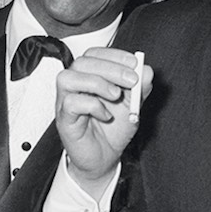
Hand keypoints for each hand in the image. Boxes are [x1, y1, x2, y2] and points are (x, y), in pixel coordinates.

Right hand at [54, 48, 150, 198]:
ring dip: (96, 82)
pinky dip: (92, 106)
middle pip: (82, 62)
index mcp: (89, 76)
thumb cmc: (114, 129)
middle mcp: (75, 85)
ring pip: (68, 78)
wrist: (106, 158)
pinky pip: (71, 103)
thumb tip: (146, 70)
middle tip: (131, 81)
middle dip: (110, 68)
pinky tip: (105, 115)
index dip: (115, 55)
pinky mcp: (64, 119)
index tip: (135, 64)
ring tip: (116, 96)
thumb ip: (141, 86)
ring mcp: (66, 101)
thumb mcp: (134, 105)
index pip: (95, 53)